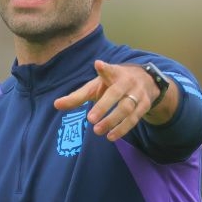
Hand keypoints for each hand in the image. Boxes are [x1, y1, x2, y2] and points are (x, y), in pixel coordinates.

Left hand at [54, 60, 172, 141]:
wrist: (146, 81)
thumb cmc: (113, 84)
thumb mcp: (96, 86)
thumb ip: (78, 96)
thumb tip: (56, 105)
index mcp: (114, 73)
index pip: (109, 70)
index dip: (104, 69)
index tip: (98, 65)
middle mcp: (127, 82)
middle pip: (116, 93)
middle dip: (104, 106)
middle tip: (90, 119)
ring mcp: (138, 93)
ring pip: (127, 108)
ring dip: (112, 121)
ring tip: (98, 131)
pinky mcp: (144, 106)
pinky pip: (134, 118)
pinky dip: (123, 128)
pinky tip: (111, 136)